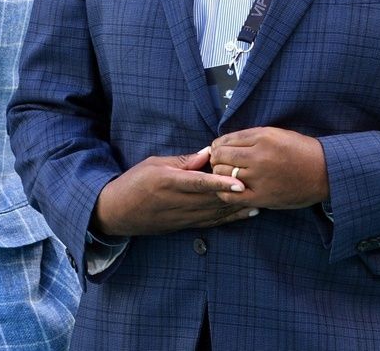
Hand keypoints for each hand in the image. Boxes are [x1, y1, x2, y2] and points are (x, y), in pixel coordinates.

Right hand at [91, 149, 258, 236]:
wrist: (116, 213)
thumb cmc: (133, 182)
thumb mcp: (154, 163)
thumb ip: (182, 160)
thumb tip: (207, 153)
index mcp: (167, 182)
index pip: (198, 183)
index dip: (221, 183)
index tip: (241, 182)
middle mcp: (176, 202)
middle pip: (213, 199)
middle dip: (238, 194)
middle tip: (262, 185)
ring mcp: (182, 217)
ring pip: (216, 212)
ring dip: (239, 206)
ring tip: (263, 198)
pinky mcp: (184, 226)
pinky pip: (212, 222)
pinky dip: (231, 218)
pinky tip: (247, 213)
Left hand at [209, 127, 328, 208]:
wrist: (324, 172)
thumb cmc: (300, 151)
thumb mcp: (276, 134)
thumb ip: (250, 137)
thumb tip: (224, 142)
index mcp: (262, 138)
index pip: (225, 140)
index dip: (217, 145)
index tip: (218, 149)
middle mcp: (258, 156)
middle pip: (220, 156)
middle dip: (216, 158)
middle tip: (220, 162)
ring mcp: (259, 178)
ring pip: (223, 174)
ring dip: (220, 173)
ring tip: (225, 173)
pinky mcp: (262, 197)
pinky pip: (231, 194)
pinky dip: (224, 190)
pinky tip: (228, 187)